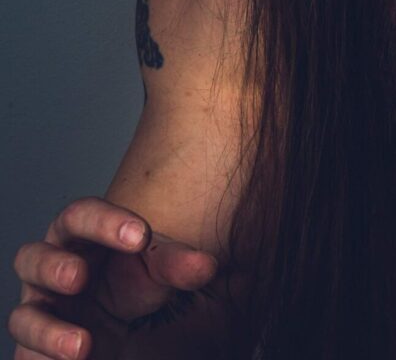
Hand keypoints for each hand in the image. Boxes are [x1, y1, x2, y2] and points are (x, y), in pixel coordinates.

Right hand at [9, 196, 217, 359]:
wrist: (130, 334)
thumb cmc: (138, 286)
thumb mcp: (161, 271)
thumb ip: (179, 264)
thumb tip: (207, 265)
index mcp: (81, 238)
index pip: (81, 216)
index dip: (105, 222)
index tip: (140, 235)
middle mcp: (50, 271)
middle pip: (32, 257)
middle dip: (53, 266)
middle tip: (80, 276)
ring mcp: (39, 314)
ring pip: (22, 317)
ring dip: (48, 330)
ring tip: (83, 344)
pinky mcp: (36, 353)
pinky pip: (26, 358)